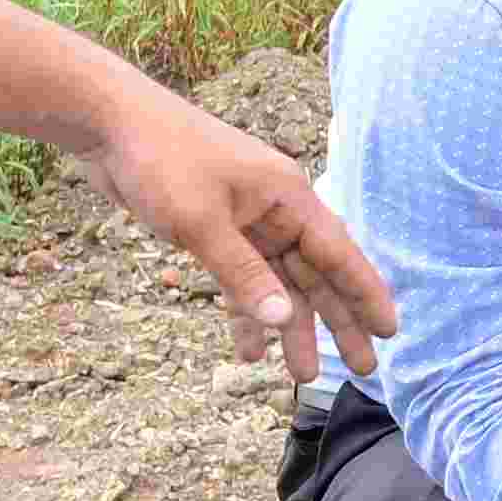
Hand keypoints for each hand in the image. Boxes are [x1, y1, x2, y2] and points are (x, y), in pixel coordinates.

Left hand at [74, 88, 394, 384]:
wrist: (111, 125)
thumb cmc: (162, 159)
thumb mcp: (203, 222)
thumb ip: (243, 274)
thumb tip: (282, 319)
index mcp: (287, 197)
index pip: (338, 252)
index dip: (365, 293)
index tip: (390, 330)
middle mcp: (275, 210)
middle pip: (315, 274)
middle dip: (337, 322)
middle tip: (362, 368)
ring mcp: (246, 220)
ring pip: (278, 282)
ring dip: (288, 327)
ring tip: (301, 375)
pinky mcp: (216, 229)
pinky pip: (242, 278)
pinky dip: (245, 310)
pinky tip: (248, 348)